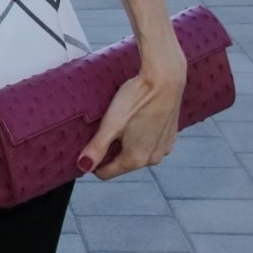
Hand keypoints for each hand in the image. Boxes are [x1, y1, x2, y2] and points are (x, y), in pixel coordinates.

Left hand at [79, 56, 185, 179]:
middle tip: (100, 128)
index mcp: (137, 159)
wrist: (165, 80)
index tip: (84, 146)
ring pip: (134, 152)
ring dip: (123, 142)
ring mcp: (164, 148)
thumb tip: (83, 167)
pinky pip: (147, 143)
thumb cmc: (136, 100)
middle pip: (120, 162)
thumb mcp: (111, 123)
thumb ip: (97, 147)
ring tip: (116, 121)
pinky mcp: (169, 136)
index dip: (91, 162)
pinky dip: (137, 135)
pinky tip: (132, 118)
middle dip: (108, 150)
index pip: (106, 172)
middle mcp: (153, 159)